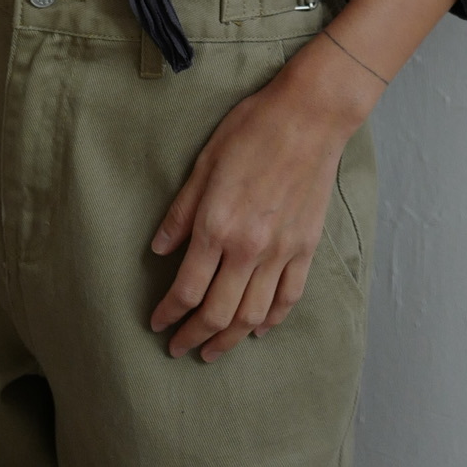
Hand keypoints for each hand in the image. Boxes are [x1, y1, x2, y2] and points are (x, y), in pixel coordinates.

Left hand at [148, 46, 368, 363]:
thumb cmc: (251, 130)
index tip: (158, 324)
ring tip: (213, 350)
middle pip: (218, 312)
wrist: (308, 116)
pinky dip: (272, 319)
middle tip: (179, 348)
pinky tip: (259, 328)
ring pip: (253, 314)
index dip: (169, 314)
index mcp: (217, 226)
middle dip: (195, 336)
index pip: (186, 289)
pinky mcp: (306, 247)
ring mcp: (281, 251)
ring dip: (230, 339)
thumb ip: (181, 212)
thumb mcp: (204, 163)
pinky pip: (288, 297)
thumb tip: (159, 250)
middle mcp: (249, 248)